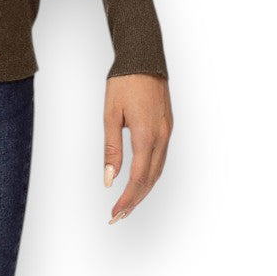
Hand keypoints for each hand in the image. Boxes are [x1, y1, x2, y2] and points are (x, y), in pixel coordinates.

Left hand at [102, 74, 171, 222]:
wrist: (144, 58)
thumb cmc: (124, 83)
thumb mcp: (110, 114)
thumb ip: (111, 148)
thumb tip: (109, 179)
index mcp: (146, 135)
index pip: (138, 178)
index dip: (127, 199)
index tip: (115, 213)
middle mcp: (161, 137)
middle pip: (151, 179)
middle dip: (135, 201)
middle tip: (118, 216)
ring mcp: (166, 132)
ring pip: (158, 171)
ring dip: (143, 190)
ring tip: (127, 204)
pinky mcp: (167, 127)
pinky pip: (161, 159)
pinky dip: (150, 175)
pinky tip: (140, 181)